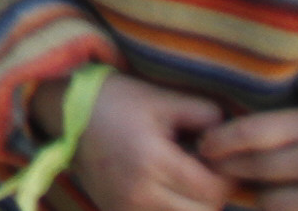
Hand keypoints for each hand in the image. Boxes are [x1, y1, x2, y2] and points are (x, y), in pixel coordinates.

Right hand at [59, 72, 233, 210]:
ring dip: (193, 203)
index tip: (218, 158)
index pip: (212, 189)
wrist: (64, 113)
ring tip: (184, 177)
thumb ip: (204, 114)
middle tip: (204, 168)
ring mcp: (126, 208)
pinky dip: (171, 207)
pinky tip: (166, 186)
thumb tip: (233, 137)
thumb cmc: (116, 101)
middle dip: (212, 192)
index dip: (226, 176)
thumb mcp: (160, 99)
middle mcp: (138, 191)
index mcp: (151, 159)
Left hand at [197, 107, 297, 210]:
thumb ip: (267, 129)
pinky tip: (291, 204)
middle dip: (228, 168)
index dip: (217, 141)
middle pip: (252, 167)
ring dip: (261, 196)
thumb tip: (207, 140)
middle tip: (214, 167)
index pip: (248, 133)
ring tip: (269, 186)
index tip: (202, 146)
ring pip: (269, 200)